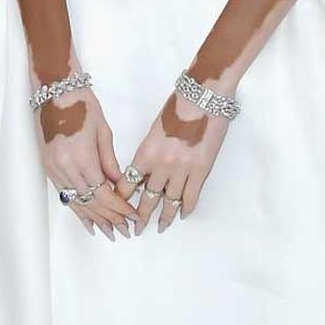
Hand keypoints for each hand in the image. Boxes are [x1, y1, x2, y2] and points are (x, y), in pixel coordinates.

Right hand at [36, 83, 135, 239]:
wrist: (55, 91)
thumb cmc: (83, 105)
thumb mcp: (102, 130)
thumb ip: (110, 161)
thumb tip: (119, 186)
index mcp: (82, 158)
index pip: (103, 194)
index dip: (119, 208)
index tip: (132, 217)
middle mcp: (66, 168)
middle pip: (91, 202)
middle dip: (110, 218)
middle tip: (125, 231)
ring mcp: (55, 170)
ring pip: (77, 203)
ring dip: (94, 219)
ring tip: (109, 232)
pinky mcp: (48, 169)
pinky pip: (65, 196)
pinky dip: (78, 210)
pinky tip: (87, 221)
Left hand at [122, 89, 231, 233]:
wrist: (203, 95)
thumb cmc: (178, 105)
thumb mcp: (155, 128)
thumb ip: (149, 150)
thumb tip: (146, 169)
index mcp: (146, 152)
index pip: (129, 183)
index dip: (124, 199)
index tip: (120, 209)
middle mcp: (161, 165)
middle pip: (148, 198)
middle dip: (141, 216)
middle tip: (136, 229)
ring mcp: (182, 169)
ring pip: (170, 202)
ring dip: (164, 217)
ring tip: (160, 227)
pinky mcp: (201, 170)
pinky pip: (191, 196)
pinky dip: (186, 208)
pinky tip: (183, 214)